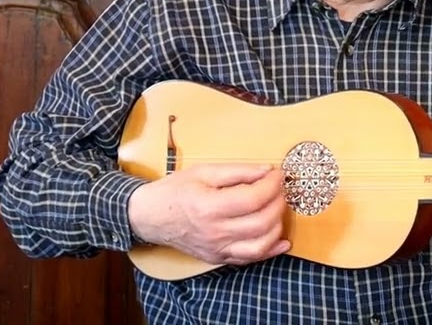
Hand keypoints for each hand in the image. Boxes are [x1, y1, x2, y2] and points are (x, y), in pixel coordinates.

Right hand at [127, 163, 290, 266]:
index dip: (272, 185)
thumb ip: (238, 171)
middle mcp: (214, 232)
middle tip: (279, 190)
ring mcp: (216, 249)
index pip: (253, 198)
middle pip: (261, 222)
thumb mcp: (204, 172)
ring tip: (277, 209)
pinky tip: (281, 240)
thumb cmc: (175, 191)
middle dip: (278, 203)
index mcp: (209, 207)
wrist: (150, 217)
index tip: (278, 174)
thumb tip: (267, 171)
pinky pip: (250, 259)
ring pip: (260, 245)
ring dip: (277, 226)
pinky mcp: (218, 258)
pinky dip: (270, 251)